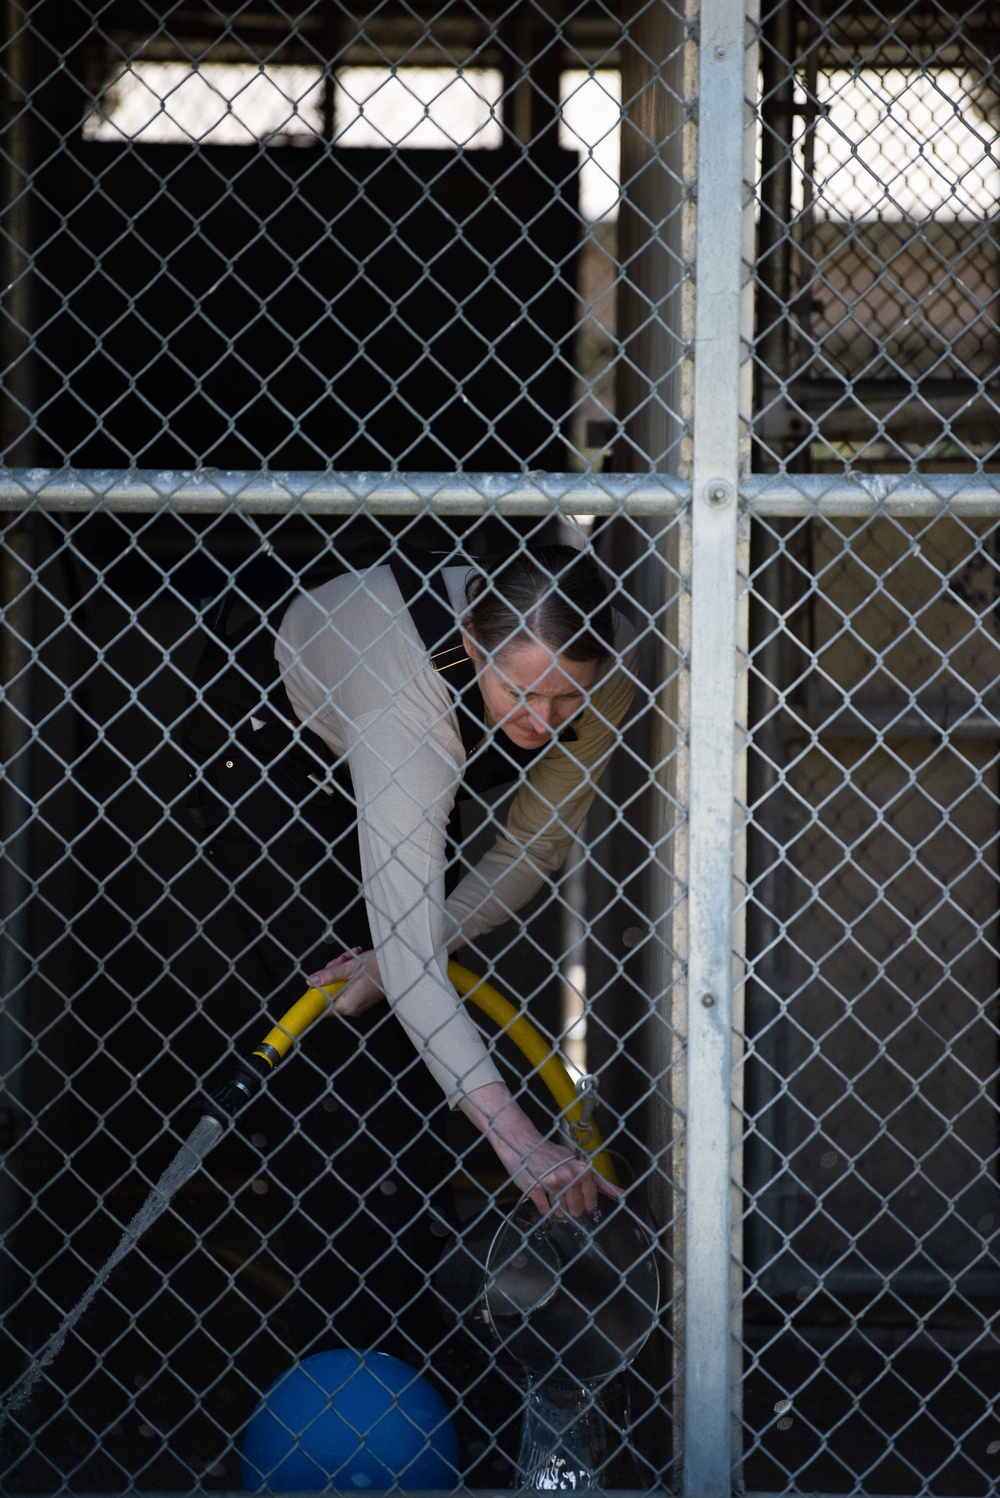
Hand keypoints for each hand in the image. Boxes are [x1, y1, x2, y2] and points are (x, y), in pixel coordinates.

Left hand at [306, 948, 384, 1017]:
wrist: (400, 966)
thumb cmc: (378, 967)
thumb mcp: (349, 967)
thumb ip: (328, 975)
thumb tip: (311, 980)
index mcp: (346, 1005)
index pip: (321, 1007)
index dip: (316, 993)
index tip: (316, 980)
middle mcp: (352, 1009)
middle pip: (330, 993)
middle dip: (332, 973)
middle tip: (341, 960)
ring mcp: (358, 1004)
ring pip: (339, 987)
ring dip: (341, 971)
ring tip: (351, 957)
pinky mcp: (362, 998)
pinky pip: (349, 987)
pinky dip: (349, 974)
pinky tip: (356, 962)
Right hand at [458, 1082, 621, 1217]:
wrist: (523, 1143)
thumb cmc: (552, 1154)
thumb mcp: (577, 1162)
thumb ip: (599, 1181)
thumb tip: (623, 1195)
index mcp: (582, 1170)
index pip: (591, 1201)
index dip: (586, 1203)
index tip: (580, 1198)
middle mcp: (569, 1177)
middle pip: (577, 1210)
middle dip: (570, 1207)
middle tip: (562, 1193)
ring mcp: (552, 1183)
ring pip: (561, 1213)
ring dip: (557, 1209)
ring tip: (551, 1192)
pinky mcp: (536, 1189)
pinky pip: (545, 1211)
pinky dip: (545, 1209)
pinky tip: (542, 1196)